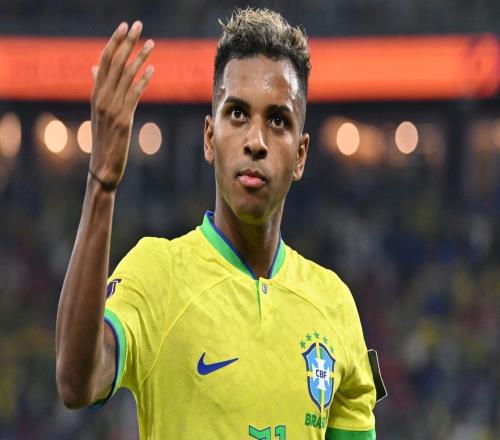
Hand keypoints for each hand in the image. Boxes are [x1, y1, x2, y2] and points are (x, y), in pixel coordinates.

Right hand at [89, 21, 154, 189]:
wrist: (103, 166)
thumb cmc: (104, 139)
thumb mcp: (99, 112)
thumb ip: (99, 88)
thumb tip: (94, 68)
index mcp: (95, 94)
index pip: (104, 61)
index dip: (114, 42)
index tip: (124, 27)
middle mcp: (101, 98)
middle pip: (115, 63)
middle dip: (127, 42)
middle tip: (138, 24)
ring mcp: (111, 109)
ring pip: (126, 76)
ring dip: (140, 57)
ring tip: (152, 43)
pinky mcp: (123, 120)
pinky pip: (134, 95)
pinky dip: (142, 80)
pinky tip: (152, 69)